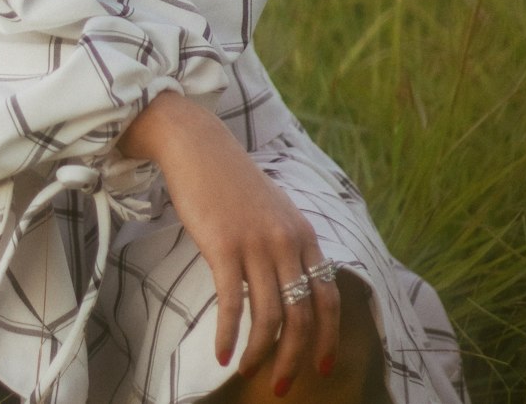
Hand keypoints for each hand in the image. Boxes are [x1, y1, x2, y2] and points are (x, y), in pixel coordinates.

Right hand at [119, 92, 339, 391]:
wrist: (197, 146)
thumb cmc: (230, 179)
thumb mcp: (273, 208)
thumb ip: (288, 242)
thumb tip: (295, 284)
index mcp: (303, 234)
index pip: (328, 297)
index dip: (328, 337)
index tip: (320, 367)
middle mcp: (286, 241)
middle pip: (302, 316)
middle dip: (295, 358)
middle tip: (283, 386)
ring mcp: (256, 244)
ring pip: (269, 317)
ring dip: (260, 354)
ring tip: (247, 370)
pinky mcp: (223, 247)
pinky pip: (232, 305)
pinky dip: (228, 336)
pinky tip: (221, 353)